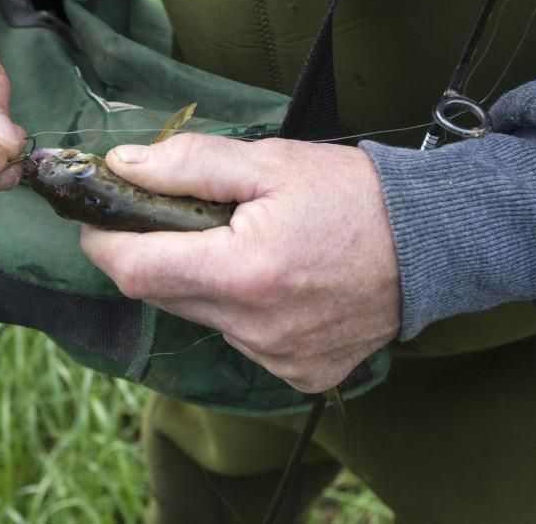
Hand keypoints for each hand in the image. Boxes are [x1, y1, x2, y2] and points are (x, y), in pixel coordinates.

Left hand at [80, 134, 401, 392]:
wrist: (435, 244)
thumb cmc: (353, 195)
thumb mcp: (269, 162)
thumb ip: (189, 164)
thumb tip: (122, 168)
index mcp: (244, 273)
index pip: (134, 271)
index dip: (103, 243)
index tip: (100, 219)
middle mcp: (254, 328)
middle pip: (161, 295)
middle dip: (152, 256)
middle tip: (174, 218)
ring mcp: (277, 358)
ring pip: (199, 317)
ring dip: (198, 283)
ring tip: (237, 245)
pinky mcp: (299, 374)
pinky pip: (240, 340)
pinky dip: (238, 311)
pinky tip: (272, 282)